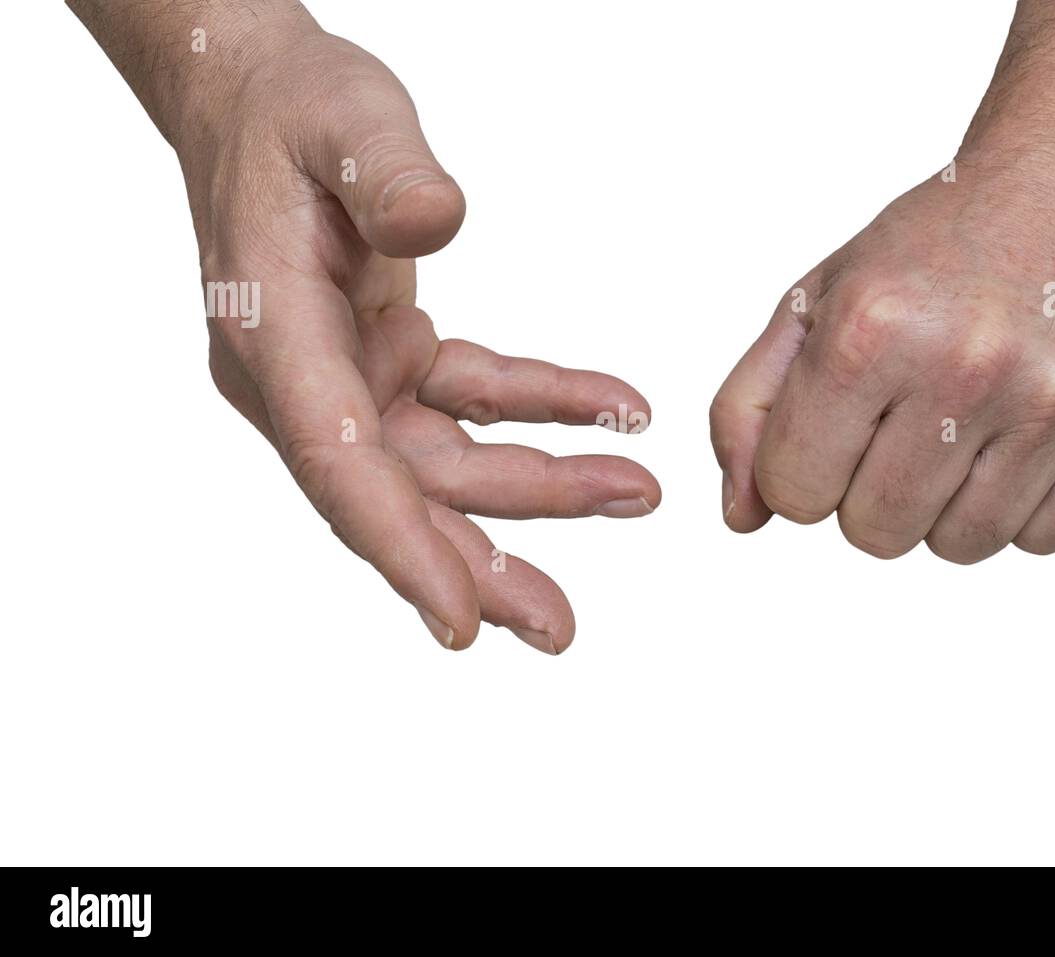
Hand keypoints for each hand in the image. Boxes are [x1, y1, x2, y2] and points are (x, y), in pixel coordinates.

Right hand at [188, 23, 657, 650]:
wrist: (262, 101)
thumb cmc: (291, 108)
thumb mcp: (342, 117)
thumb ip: (386, 171)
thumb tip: (438, 219)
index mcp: (274, 337)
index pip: (336, 464)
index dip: (399, 547)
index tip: (460, 622)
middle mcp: (304, 379)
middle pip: (397, 495)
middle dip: (481, 562)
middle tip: (561, 626)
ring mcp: (347, 377)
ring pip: (446, 463)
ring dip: (542, 486)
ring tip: (635, 489)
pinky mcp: (389, 360)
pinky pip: (476, 400)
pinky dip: (545, 407)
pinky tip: (613, 405)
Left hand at [711, 171, 1054, 562]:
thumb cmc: (930, 249)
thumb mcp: (814, 303)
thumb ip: (749, 411)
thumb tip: (741, 518)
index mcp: (871, 331)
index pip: (795, 494)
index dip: (803, 470)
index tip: (836, 426)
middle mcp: (968, 367)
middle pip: (875, 533)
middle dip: (868, 493)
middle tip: (901, 423)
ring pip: (959, 547)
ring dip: (945, 505)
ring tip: (963, 425)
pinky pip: (1042, 540)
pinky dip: (1020, 508)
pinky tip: (1020, 435)